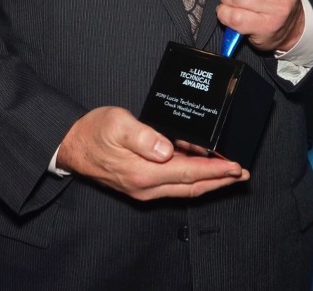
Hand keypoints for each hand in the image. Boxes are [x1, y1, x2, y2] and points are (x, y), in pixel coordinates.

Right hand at [56, 106, 246, 199]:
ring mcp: (143, 189)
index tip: (236, 166)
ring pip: (184, 188)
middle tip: (242, 173)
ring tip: (228, 172)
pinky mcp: (140, 185)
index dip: (216, 170)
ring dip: (208, 181)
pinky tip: (199, 168)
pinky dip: (191, 178)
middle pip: (192, 186)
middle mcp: (146, 186)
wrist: (70, 146)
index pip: (189, 173)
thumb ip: (143, 136)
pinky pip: (173, 185)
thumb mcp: (117, 124)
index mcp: (144, 172)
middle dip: (220, 180)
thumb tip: (167, 149)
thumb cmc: (92, 132)